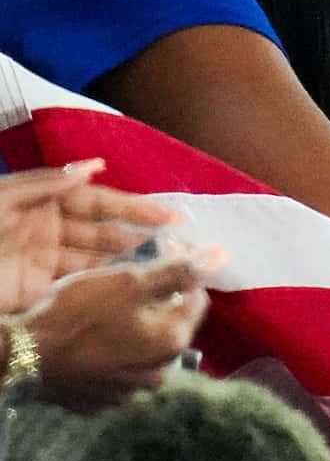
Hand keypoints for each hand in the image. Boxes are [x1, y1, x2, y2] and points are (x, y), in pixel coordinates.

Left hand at [0, 162, 182, 313]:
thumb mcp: (4, 197)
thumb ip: (48, 183)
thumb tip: (95, 166)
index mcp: (41, 202)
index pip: (97, 202)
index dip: (133, 208)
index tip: (170, 216)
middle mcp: (50, 230)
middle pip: (102, 233)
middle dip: (139, 238)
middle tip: (181, 248)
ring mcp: (46, 264)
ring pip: (96, 263)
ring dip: (129, 265)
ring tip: (168, 269)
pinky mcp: (41, 294)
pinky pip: (79, 288)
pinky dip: (105, 288)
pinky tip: (134, 289)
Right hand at [21, 251, 221, 402]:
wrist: (29, 357)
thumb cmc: (79, 314)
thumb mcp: (128, 281)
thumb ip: (176, 271)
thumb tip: (218, 257)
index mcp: (174, 341)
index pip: (197, 299)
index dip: (181, 275)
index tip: (157, 260)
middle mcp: (161, 372)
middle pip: (172, 325)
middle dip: (158, 301)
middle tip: (127, 284)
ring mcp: (133, 391)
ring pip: (146, 348)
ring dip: (137, 327)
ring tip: (108, 310)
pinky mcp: (106, 399)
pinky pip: (122, 367)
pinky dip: (116, 351)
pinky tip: (94, 339)